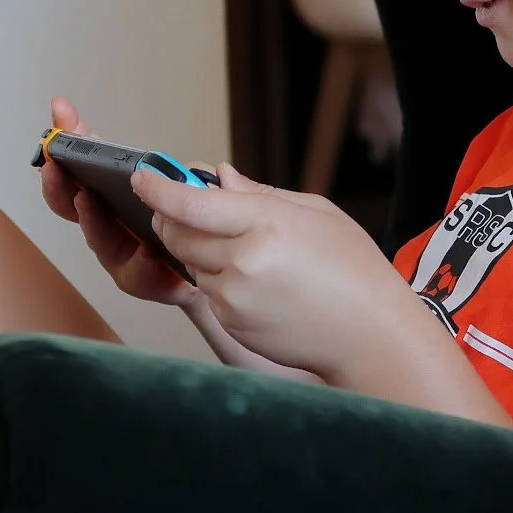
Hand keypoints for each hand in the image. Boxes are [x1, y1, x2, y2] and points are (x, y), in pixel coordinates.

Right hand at [38, 96, 198, 308]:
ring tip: (89, 202)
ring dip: (93, 224)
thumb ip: (150, 160)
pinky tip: (146, 251)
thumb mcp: (170, 181)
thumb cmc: (189, 224)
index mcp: (110, 206)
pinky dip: (141, 265)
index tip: (51, 135)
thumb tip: (142, 142)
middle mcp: (111, 233)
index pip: (74, 178)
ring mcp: (128, 260)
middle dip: (60, 189)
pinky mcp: (156, 282)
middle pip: (73, 211)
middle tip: (56, 170)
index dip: (59, 154)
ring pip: (103, 245)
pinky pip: (142, 277)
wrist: (222, 266)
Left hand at [133, 164, 415, 378]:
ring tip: (247, 251)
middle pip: (177, 233)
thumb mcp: (315, 213)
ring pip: (191, 263)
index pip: (191, 203)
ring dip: (200, 251)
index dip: (159, 187)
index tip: (141, 176)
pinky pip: (209, 292)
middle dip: (172, 218)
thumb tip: (217, 176)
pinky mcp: (232, 324)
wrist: (371, 337)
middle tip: (183, 208)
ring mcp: (235, 297)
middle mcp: (244, 262)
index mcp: (267, 224)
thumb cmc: (353, 270)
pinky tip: (258, 283)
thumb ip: (259, 194)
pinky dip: (219, 280)